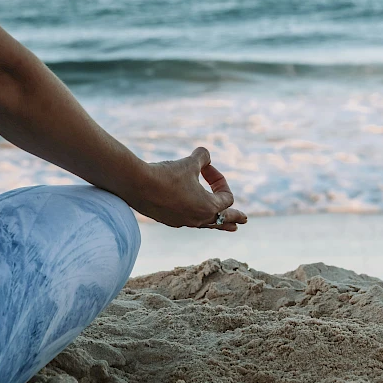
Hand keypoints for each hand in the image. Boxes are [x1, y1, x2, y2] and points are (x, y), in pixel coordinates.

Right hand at [130, 147, 246, 231]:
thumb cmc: (167, 174)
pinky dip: (197, 217)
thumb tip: (206, 155)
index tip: (206, 167)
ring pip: (207, 224)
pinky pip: (189, 221)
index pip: (226, 196)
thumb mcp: (189, 162)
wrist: (137, 185)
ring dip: (218, 223)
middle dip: (234, 217)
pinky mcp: (169, 220)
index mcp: (208, 207)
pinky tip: (195, 217)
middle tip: (244, 220)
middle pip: (222, 220)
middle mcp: (198, 219)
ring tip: (230, 227)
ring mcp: (183, 222)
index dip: (219, 179)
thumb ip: (203, 157)